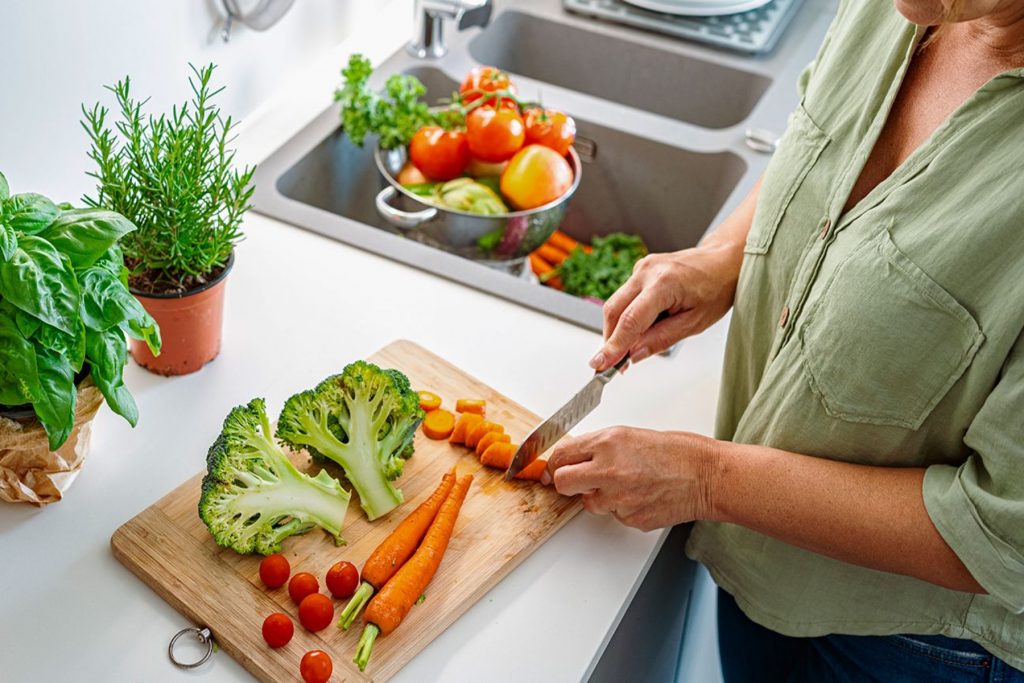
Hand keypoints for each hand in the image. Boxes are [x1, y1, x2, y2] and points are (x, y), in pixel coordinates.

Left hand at [542, 427, 721, 530]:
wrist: (706, 476)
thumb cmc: (676, 452)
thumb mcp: (629, 435)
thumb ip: (598, 447)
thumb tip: (574, 456)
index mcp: (607, 443)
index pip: (562, 455)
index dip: (554, 464)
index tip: (552, 468)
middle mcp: (608, 470)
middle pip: (563, 483)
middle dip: (567, 482)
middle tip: (578, 481)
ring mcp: (618, 498)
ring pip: (589, 503)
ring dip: (599, 496)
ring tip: (626, 485)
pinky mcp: (630, 519)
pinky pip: (613, 515)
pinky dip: (622, 508)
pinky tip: (641, 495)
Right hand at [590, 244, 740, 371]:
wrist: (723, 261)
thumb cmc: (716, 288)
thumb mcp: (695, 323)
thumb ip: (662, 339)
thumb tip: (634, 354)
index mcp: (664, 283)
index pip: (630, 320)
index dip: (613, 346)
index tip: (600, 364)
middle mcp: (647, 271)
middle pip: (613, 311)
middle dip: (610, 340)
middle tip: (613, 364)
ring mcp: (641, 268)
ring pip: (616, 304)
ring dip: (619, 328)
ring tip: (634, 346)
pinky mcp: (639, 270)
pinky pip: (625, 297)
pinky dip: (627, 315)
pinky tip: (646, 325)